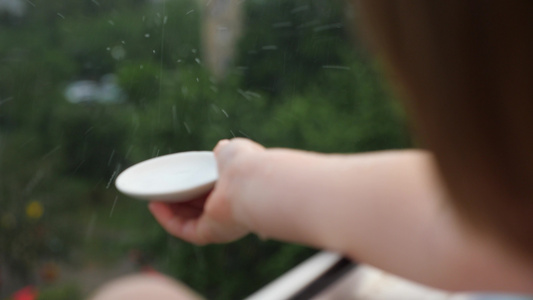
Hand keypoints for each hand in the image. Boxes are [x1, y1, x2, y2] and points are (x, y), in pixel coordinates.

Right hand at [148, 138, 264, 244]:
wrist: (250, 182)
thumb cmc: (245, 163)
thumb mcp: (232, 152)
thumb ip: (224, 152)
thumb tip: (219, 148)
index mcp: (237, 191)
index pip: (212, 190)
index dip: (195, 185)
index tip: (179, 178)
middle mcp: (229, 210)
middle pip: (198, 207)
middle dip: (178, 199)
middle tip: (160, 189)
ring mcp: (219, 224)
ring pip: (187, 220)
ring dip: (168, 210)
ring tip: (152, 196)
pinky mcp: (209, 234)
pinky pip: (182, 229)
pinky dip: (167, 218)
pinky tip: (154, 204)